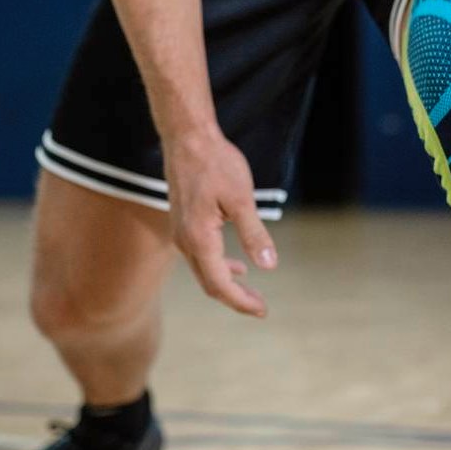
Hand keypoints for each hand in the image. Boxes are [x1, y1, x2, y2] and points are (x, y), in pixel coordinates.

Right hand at [164, 128, 276, 314]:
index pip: (220, 283)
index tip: (262, 311)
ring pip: (204, 271)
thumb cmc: (217, 164)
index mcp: (200, 238)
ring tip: (251, 293)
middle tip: (261, 308)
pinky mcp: (183, 224)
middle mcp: (185, 241)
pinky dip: (218, 267)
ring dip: (227, 284)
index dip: (241, 301)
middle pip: (210, 283)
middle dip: (235, 298)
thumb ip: (254, 234)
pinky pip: (200, 257)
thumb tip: (269, 266)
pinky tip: (237, 266)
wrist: (188, 138)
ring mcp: (181, 233)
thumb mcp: (242, 199)